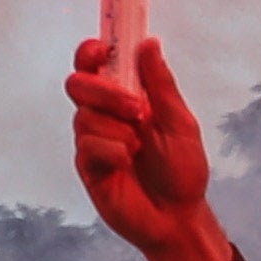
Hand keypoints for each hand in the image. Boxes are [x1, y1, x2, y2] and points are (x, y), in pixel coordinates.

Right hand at [66, 35, 237, 260]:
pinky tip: (128, 163)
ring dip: (118, 129)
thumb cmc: (182, 169)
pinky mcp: (88, 167)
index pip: (95, 65)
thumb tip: (148, 43)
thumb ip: (160, 85)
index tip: (102, 48)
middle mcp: (103, 115)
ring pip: (85, 117)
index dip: (91, 51)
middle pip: (79, 84)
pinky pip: (88, 146)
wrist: (178, 217)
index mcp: (124, 97)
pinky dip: (113, 151)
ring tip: (139, 147)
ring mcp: (93, 141)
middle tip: (137, 111)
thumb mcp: (179, 123)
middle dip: (106, 93)